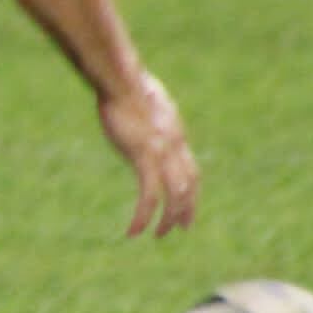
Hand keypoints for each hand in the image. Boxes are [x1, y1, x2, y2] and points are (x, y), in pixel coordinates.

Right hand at [98, 71, 198, 236]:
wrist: (121, 78)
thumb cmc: (125, 80)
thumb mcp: (141, 98)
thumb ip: (144, 109)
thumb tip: (137, 102)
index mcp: (174, 132)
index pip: (191, 169)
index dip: (191, 191)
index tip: (186, 206)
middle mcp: (175, 145)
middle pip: (189, 185)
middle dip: (187, 209)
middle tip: (181, 229)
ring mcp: (162, 152)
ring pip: (175, 195)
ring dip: (167, 218)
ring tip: (157, 235)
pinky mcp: (145, 156)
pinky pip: (149, 196)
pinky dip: (144, 216)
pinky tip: (134, 230)